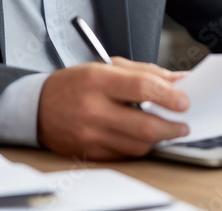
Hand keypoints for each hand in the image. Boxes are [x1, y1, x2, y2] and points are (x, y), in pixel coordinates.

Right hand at [37, 57, 190, 159]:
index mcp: (99, 79)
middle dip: (172, 127)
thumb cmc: (74, 83)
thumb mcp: (106, 66)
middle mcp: (94, 108)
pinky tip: (141, 137)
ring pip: (138, 145)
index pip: (143, 88)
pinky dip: (138, 147)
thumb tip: (178, 80)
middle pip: (145, 126)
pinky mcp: (89, 153)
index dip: (170, 96)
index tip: (185, 101)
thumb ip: (144, 72)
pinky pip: (124, 156)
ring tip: (164, 129)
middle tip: (183, 124)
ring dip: (157, 139)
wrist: (36, 107)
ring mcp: (90, 134)